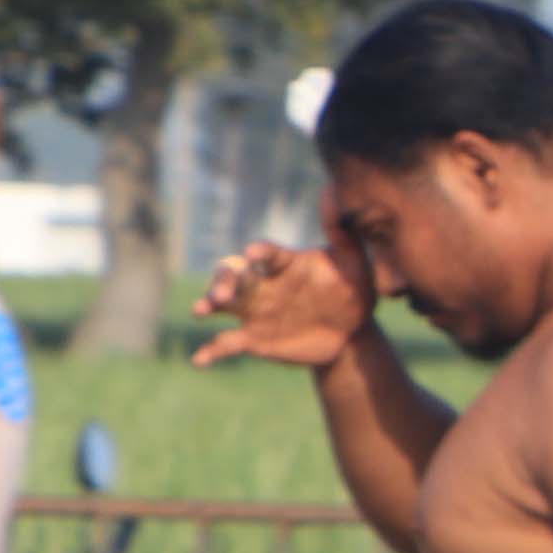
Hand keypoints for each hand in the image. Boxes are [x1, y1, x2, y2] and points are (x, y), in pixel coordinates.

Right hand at [193, 239, 370, 372]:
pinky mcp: (253, 338)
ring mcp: (254, 311)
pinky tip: (199, 360)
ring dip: (208, 303)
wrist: (352, 331)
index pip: (268, 254)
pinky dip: (210, 351)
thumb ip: (342, 233)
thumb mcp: (353, 263)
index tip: (254, 253)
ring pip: (222, 303)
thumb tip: (335, 192)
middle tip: (221, 293)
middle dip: (222, 280)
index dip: (260, 252)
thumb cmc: (353, 290)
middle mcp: (262, 284)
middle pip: (233, 275)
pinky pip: (226, 343)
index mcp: (285, 265)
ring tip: (202, 310)